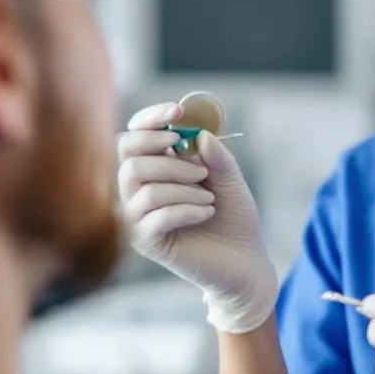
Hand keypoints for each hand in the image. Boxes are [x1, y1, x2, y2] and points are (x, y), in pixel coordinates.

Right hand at [118, 102, 277, 333]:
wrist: (245, 262)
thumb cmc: (234, 218)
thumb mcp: (230, 179)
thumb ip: (216, 156)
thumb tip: (199, 136)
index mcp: (156, 167)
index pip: (135, 134)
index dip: (151, 118)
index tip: (178, 111)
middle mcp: (139, 189)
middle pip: (129, 157)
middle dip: (166, 158)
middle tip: (201, 170)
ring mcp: (139, 216)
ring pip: (143, 188)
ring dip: (183, 188)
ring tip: (210, 198)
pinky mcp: (146, 241)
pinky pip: (155, 217)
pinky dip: (186, 210)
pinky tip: (208, 212)